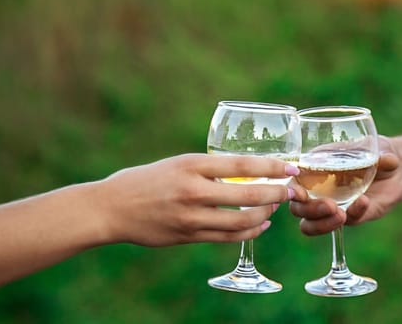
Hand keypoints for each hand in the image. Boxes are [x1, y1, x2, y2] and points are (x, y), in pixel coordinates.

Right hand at [97, 154, 306, 245]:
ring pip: (241, 221)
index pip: (242, 164)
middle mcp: (193, 191)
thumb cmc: (144, 181)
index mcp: (191, 165)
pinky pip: (227, 238)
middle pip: (248, 194)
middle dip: (276, 193)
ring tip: (274, 207)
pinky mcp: (188, 236)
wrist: (110, 208)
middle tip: (290, 191)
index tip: (291, 168)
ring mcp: (191, 217)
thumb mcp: (176, 164)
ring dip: (265, 214)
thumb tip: (243, 172)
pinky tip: (260, 226)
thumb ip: (207, 169)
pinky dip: (249, 233)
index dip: (271, 166)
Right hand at [290, 136, 401, 234]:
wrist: (398, 172)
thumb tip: (385, 159)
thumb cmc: (378, 151)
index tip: (299, 192)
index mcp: (313, 168)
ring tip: (342, 215)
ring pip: (310, 224)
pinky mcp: (348, 217)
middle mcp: (316, 189)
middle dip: (310, 210)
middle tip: (330, 205)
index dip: (290, 190)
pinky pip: (342, 223)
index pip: (291, 182)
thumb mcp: (380, 147)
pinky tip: (364, 202)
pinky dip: (353, 214)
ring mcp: (331, 206)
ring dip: (322, 224)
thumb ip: (382, 154)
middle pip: (297, 208)